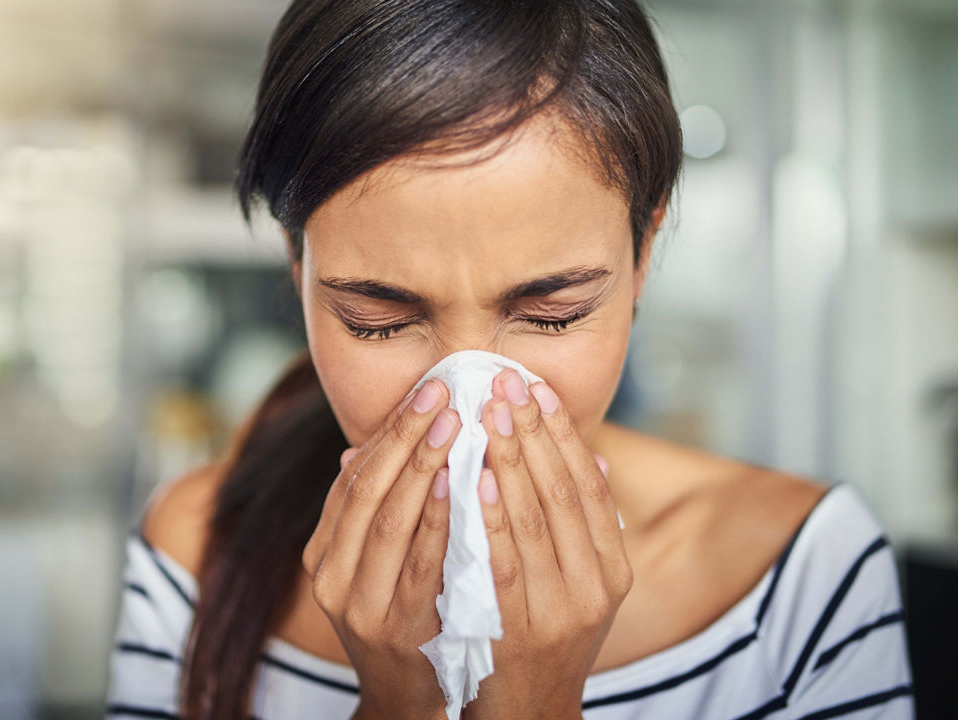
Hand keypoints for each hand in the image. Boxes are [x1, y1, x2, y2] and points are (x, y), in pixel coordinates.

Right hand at [302, 379, 461, 719]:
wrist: (407, 701)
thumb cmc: (400, 622)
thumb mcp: (373, 567)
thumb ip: (369, 514)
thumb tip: (357, 449)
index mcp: (323, 554)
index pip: (353, 478)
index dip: (388, 431)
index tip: (425, 391)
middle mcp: (331, 576)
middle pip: (366, 491)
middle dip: (404, 437)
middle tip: (441, 393)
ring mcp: (358, 605)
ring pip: (387, 522)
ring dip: (421, 467)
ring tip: (452, 424)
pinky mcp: (394, 629)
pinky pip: (419, 565)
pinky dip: (438, 520)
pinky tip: (460, 484)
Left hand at [460, 370, 631, 719]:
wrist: (527, 712)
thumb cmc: (545, 635)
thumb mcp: (577, 582)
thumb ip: (582, 523)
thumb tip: (594, 454)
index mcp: (611, 568)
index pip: (588, 484)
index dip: (563, 433)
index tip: (535, 387)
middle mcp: (596, 586)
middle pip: (564, 492)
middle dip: (533, 431)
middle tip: (503, 381)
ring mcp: (561, 610)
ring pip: (537, 520)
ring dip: (512, 461)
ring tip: (489, 412)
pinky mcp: (522, 630)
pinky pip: (506, 562)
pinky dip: (493, 518)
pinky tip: (477, 478)